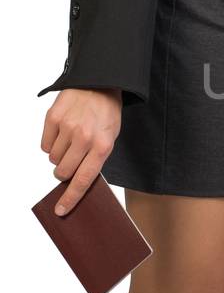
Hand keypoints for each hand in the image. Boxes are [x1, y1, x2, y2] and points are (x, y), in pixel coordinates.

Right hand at [40, 88, 122, 214]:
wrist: (99, 82)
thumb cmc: (106, 114)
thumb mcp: (111, 137)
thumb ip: (95, 160)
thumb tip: (78, 183)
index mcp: (102, 146)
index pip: (83, 180)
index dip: (71, 198)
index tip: (61, 210)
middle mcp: (84, 138)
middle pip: (63, 172)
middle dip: (64, 171)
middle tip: (72, 159)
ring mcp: (67, 127)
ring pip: (52, 159)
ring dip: (59, 155)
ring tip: (70, 139)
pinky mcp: (53, 118)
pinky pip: (44, 145)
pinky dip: (51, 143)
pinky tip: (62, 132)